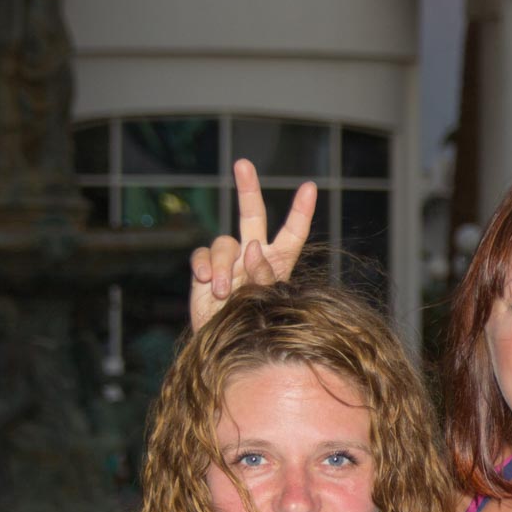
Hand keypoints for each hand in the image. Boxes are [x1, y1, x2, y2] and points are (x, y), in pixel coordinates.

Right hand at [187, 160, 316, 330]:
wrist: (225, 347)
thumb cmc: (254, 327)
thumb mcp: (265, 301)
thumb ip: (262, 273)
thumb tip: (252, 245)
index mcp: (278, 262)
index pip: (292, 233)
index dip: (300, 211)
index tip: (310, 187)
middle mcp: (253, 255)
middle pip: (252, 215)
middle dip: (247, 188)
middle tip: (243, 164)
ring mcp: (229, 261)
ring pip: (223, 243)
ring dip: (221, 266)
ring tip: (221, 291)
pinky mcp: (205, 269)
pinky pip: (201, 255)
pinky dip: (203, 267)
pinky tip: (205, 283)